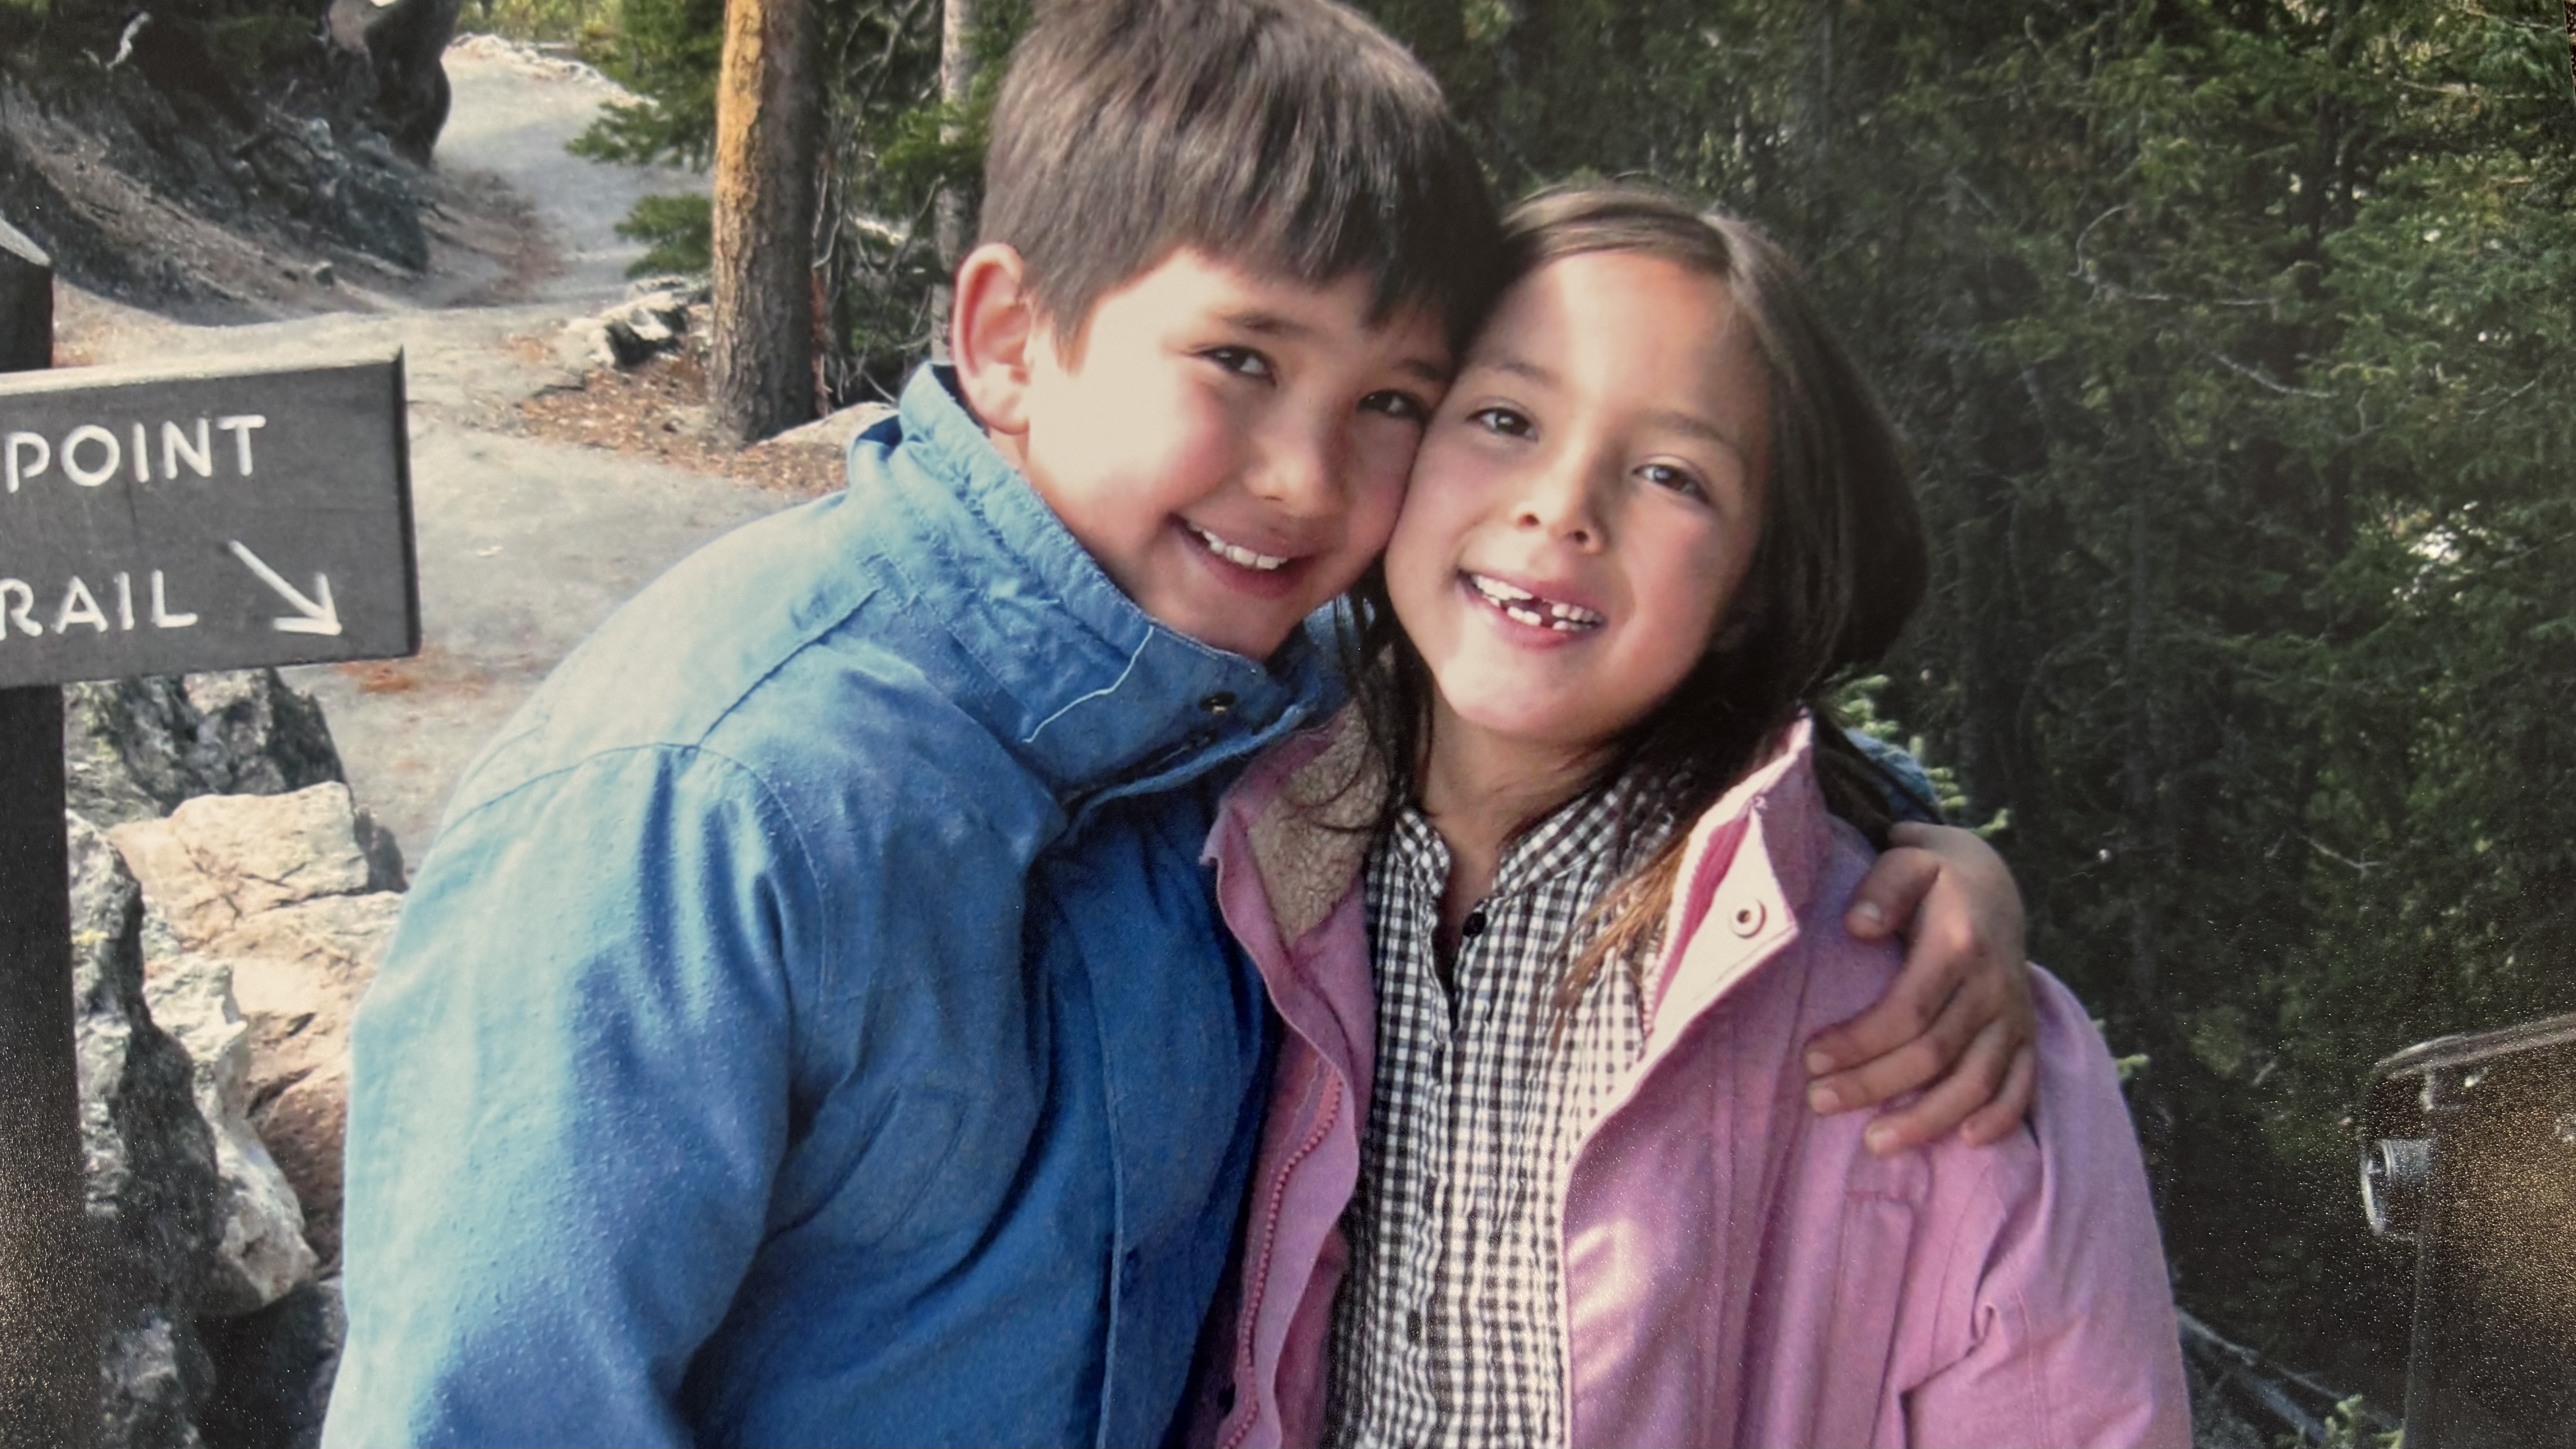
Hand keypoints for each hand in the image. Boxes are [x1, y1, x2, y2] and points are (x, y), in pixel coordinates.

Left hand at [1803, 822, 2036, 1154]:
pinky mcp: (2028, 1033)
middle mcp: (1993, 985)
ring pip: (1978, 1081)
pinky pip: (2025, 1085)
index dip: (1859, 1041)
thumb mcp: (1909, 858)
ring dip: (1929, 1119)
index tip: (1810, 1059)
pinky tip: (1968, 1141)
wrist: (1994, 881)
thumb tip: (1858, 927)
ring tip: (1875, 1143)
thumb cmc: (1934, 873)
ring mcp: (2015, 1014)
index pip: (1908, 1010)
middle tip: (1819, 1102)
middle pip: (1934, 1053)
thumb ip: (1883, 887)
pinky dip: (2003, 1117)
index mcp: (1960, 944)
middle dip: (1874, 1085)